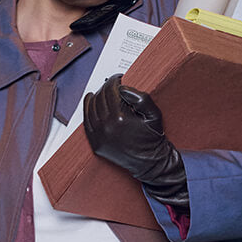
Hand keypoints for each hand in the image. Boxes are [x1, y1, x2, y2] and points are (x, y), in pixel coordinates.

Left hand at [83, 75, 188, 208]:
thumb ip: (141, 98)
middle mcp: (107, 127)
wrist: (150, 163)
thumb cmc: (152, 139)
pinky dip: (87, 109)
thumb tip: (123, 88)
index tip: (118, 78)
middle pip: (100, 97)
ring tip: (104, 92)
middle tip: (113, 85)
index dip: (115, 81)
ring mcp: (99, 136)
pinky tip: (91, 100)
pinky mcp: (96, 144)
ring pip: (91, 107)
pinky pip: (87, 121)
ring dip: (97, 96)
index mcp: (120, 118)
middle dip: (106, 87)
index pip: (111, 90)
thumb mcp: (154, 114)